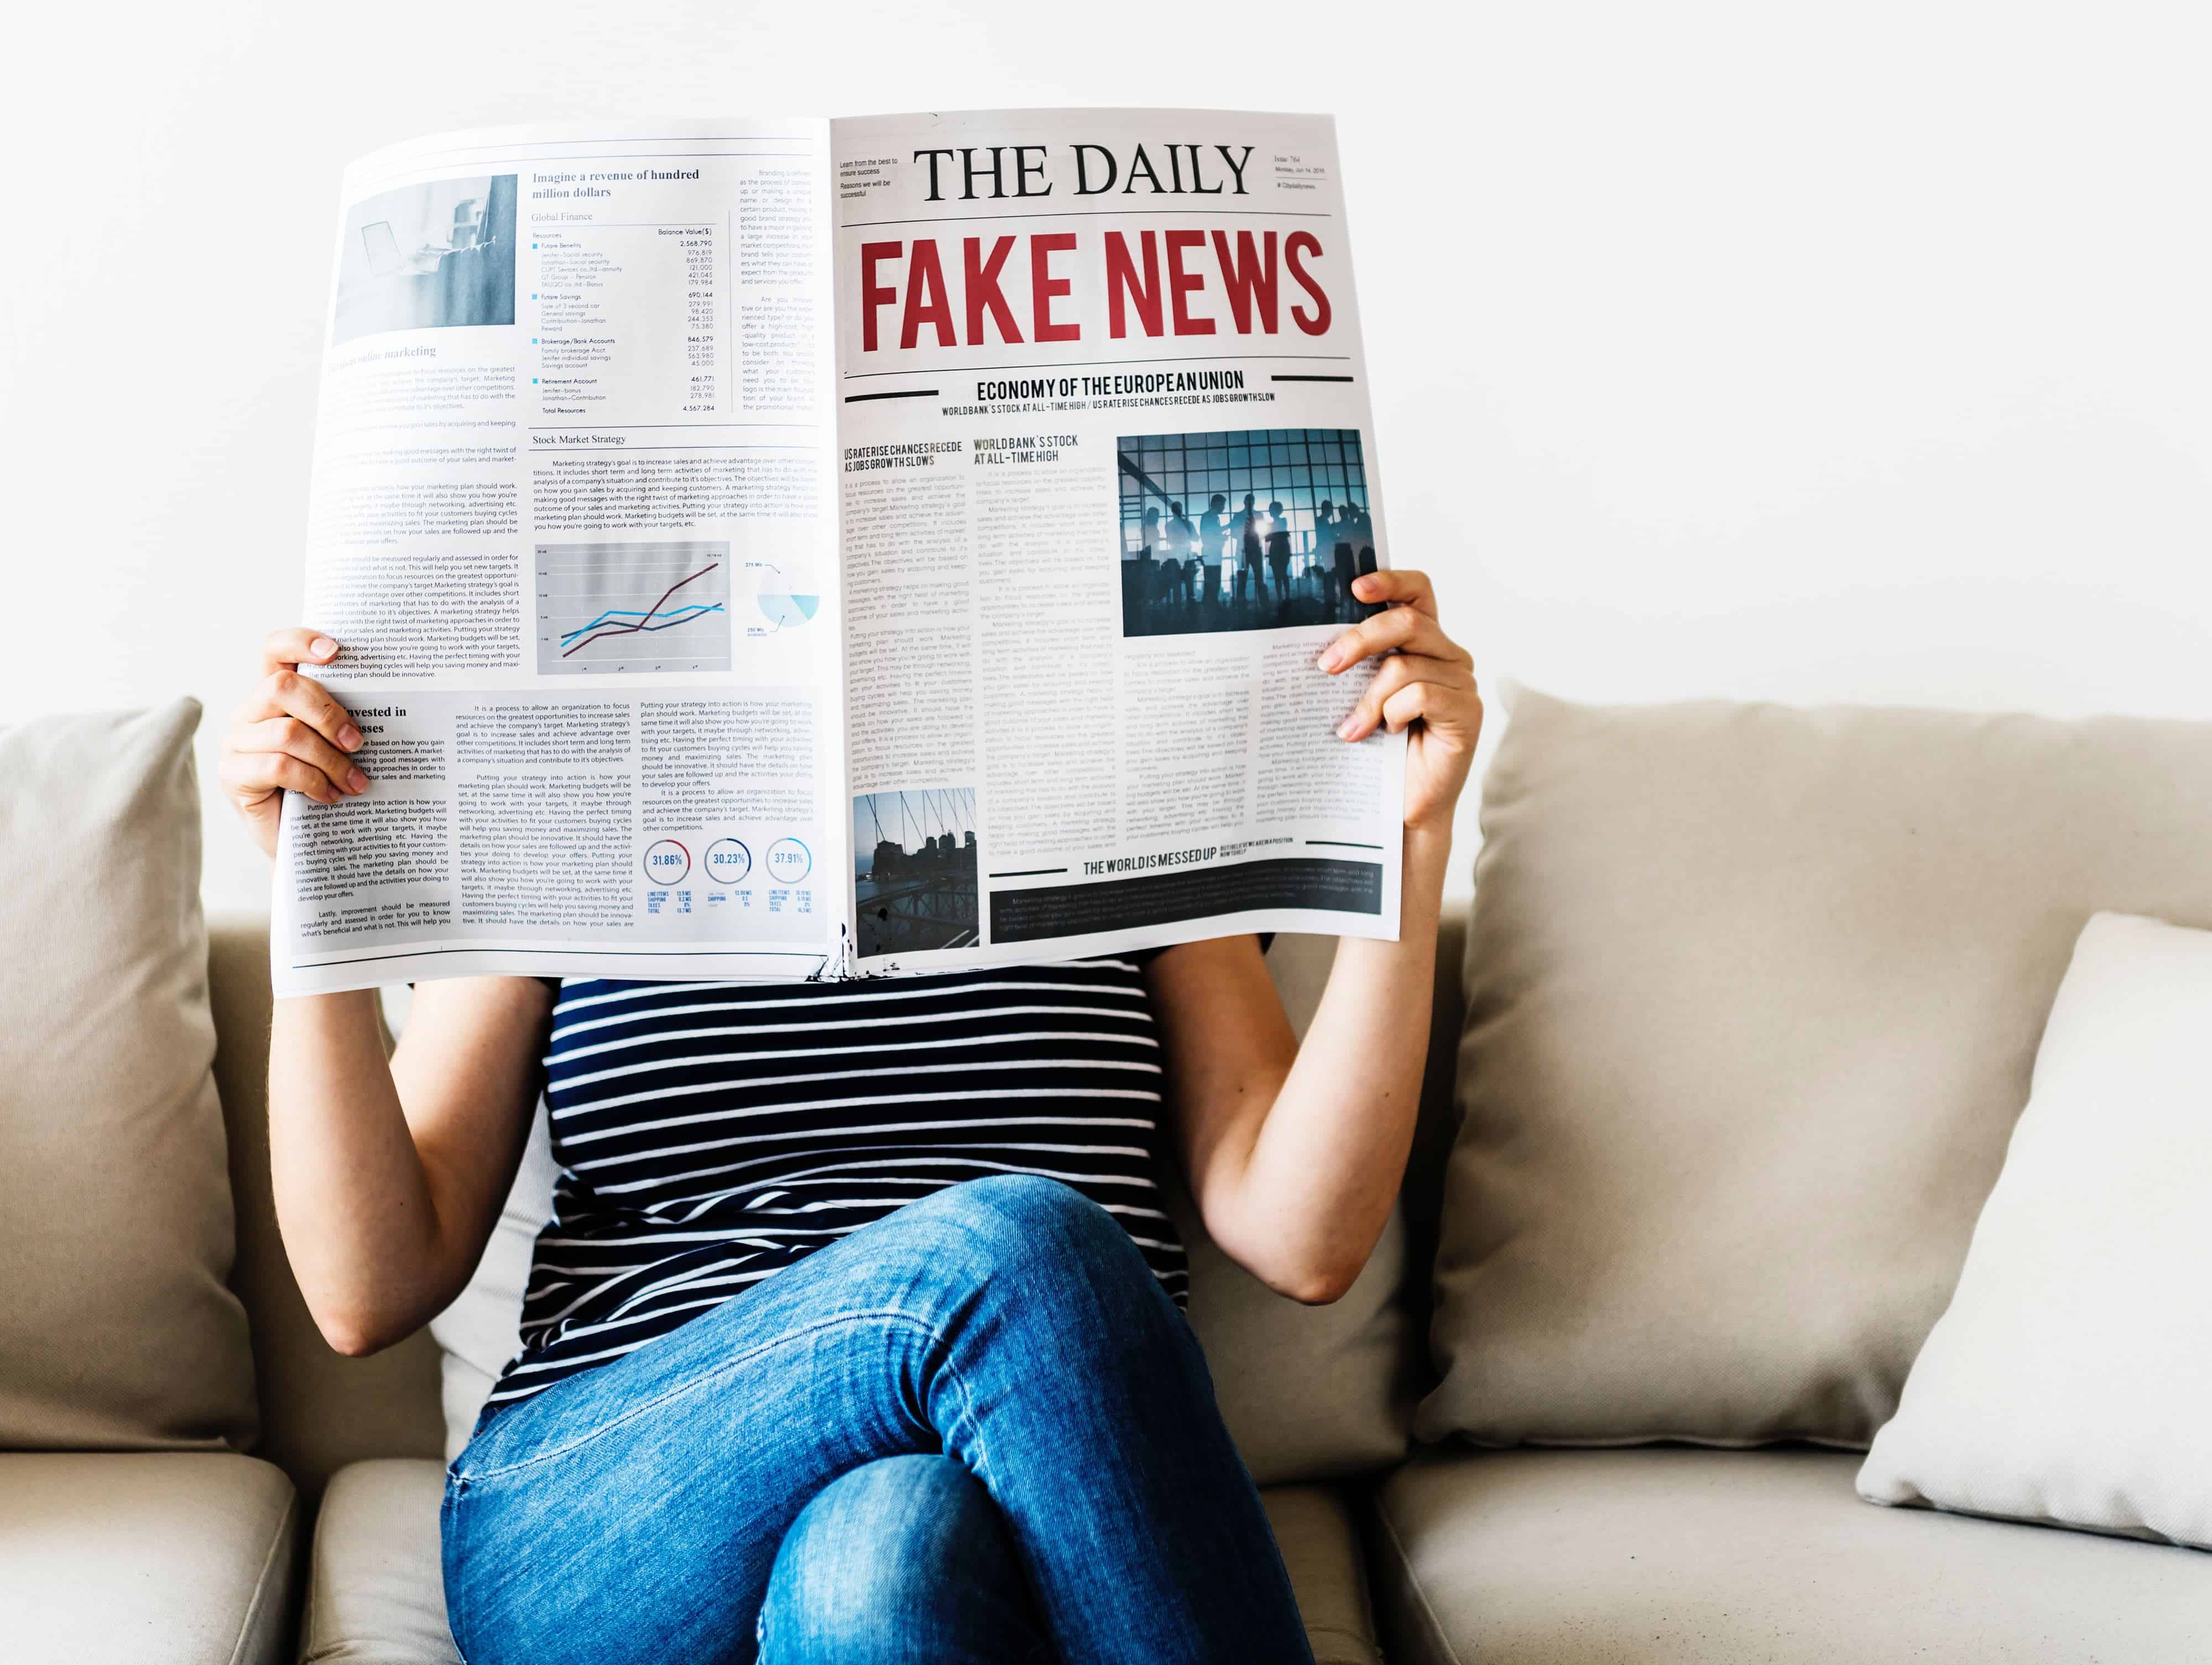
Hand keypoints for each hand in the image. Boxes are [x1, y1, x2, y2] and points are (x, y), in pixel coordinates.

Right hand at [219, 629, 367, 859]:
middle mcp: (250, 712)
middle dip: (328, 713)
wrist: (309, 842)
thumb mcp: (338, 747)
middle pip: (282, 688)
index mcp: (276, 695)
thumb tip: (387, 702)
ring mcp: (236, 742)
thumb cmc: (328, 785)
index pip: (274, 650)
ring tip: (355, 783)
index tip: (335, 650)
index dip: (299, 642)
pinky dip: (312, 781)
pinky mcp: (233, 774)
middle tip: (358, 743)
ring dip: (330, 760)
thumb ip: (343, 719)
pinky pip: (278, 766)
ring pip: (287, 733)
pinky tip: (330, 796)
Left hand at [1318, 570, 1481, 833]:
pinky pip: (1421, 695)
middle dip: (1359, 640)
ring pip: (1405, 665)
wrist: (1401, 804)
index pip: (1418, 592)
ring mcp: (1462, 682)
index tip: (1354, 588)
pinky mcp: (1468, 712)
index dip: (1391, 580)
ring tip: (1351, 729)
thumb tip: (1318, 643)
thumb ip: (1356, 664)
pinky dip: (1393, 714)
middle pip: (1406, 621)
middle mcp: (1448, 655)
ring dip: (1369, 699)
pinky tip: (1386, 734)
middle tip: (1325, 666)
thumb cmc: (1378, 748)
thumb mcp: (1361, 695)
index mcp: (1424, 641)